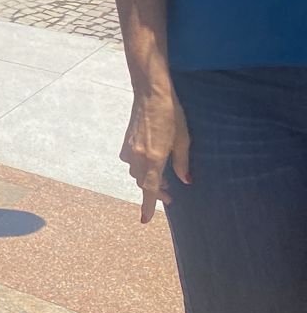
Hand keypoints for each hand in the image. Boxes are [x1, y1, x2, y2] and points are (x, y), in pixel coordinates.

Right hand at [121, 88, 190, 222]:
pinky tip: (150, 161)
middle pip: (142, 182)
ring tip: (163, 179)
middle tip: (171, 195)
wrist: (150, 92)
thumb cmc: (172, 113)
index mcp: (154, 157)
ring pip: (136, 173)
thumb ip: (183, 163)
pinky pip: (130, 161)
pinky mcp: (126, 141)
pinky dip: (140, 167)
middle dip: (154, 192)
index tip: (145, 220)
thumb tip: (185, 181)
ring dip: (147, 179)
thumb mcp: (183, 139)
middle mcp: (138, 156)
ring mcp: (130, 148)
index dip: (148, 206)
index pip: (150, 188)